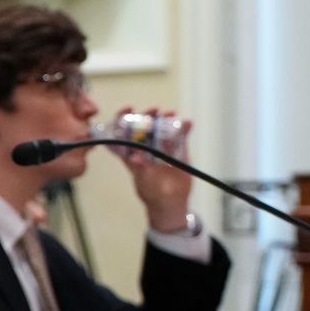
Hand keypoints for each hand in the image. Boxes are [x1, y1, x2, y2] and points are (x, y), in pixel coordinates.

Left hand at [114, 107, 196, 228]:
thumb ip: (139, 168)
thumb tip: (134, 158)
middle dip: (147, 115)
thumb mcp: (143, 180)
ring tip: (170, 113)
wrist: (170, 201)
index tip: (128, 109)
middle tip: (153, 110)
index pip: (123, 133)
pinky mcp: (178, 151)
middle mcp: (145, 148)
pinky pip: (181, 137)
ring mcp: (162, 148)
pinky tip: (187, 123)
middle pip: (144, 126)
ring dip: (165, 119)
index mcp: (131, 154)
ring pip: (162, 128)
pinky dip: (184, 129)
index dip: (122, 119)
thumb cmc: (151, 192)